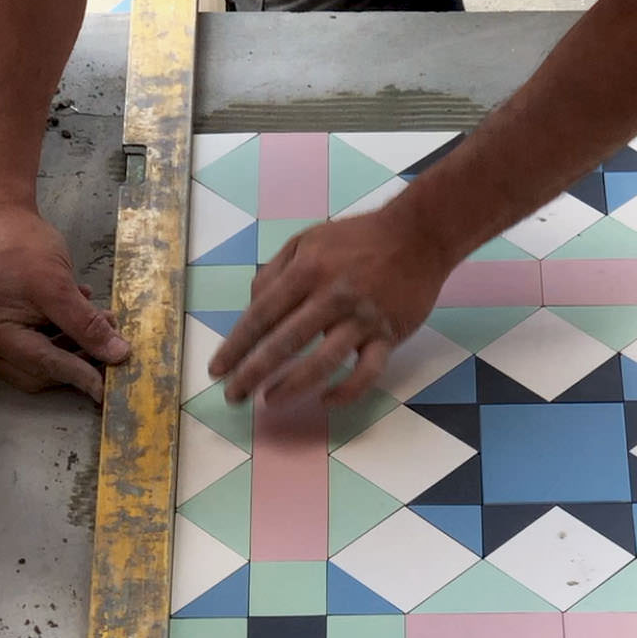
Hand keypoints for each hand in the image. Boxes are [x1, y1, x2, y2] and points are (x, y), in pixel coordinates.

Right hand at [0, 204, 128, 403]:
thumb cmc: (17, 242)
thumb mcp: (58, 286)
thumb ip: (86, 325)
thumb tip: (117, 354)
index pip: (47, 367)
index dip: (82, 377)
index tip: (111, 389)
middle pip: (42, 370)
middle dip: (80, 361)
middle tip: (112, 351)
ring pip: (43, 352)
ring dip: (77, 342)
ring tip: (106, 322)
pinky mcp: (6, 315)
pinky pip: (38, 335)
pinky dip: (63, 329)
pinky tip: (84, 307)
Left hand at [209, 207, 451, 407]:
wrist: (419, 235)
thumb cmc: (358, 238)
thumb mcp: (307, 240)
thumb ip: (275, 272)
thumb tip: (252, 306)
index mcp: (307, 270)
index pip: (261, 315)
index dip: (236, 346)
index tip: (217, 370)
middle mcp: (331, 295)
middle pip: (284, 342)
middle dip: (253, 373)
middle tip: (233, 396)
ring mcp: (362, 318)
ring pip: (322, 362)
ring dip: (292, 387)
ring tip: (270, 402)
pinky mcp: (388, 335)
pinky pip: (366, 373)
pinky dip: (346, 392)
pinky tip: (326, 401)